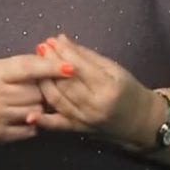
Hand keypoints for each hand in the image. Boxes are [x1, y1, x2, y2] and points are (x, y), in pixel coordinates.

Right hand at [0, 55, 74, 145]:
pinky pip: (30, 130)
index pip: (29, 68)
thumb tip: (44, 60)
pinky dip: (35, 122)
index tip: (71, 67)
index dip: (51, 67)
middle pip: (37, 91)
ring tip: (40, 99)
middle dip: (47, 88)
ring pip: (36, 110)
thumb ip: (13, 65)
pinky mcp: (0, 135)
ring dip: (42, 105)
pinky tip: (31, 115)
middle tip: (51, 84)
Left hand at [30, 35, 161, 150]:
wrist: (139, 121)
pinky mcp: (78, 130)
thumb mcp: (114, 68)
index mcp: (108, 87)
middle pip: (66, 83)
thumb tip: (61, 39)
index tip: (51, 40)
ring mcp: (85, 120)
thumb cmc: (128, 90)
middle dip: (50, 63)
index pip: (80, 67)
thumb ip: (86, 55)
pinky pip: (58, 125)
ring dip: (43, 81)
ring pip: (58, 100)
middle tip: (39, 48)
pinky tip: (30, 114)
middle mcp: (95, 106)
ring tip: (35, 65)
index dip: (64, 53)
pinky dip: (43, 121)